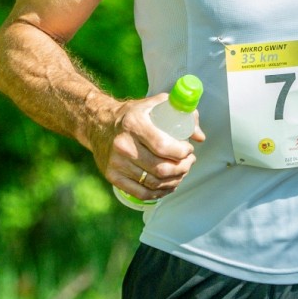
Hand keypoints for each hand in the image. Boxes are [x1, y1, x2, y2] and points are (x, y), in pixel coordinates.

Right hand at [89, 93, 205, 200]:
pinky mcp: (111, 176)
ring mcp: (116, 163)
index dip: (182, 152)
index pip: (164, 146)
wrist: (98, 123)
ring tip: (181, 172)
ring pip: (153, 182)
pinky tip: (168, 186)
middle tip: (189, 162)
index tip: (189, 149)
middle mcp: (123, 144)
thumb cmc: (133, 114)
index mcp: (134, 123)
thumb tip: (199, 137)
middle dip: (182, 168)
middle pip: (161, 168)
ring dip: (174, 181)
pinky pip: (140, 193)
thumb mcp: (155, 105)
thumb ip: (181, 113)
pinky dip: (159, 193)